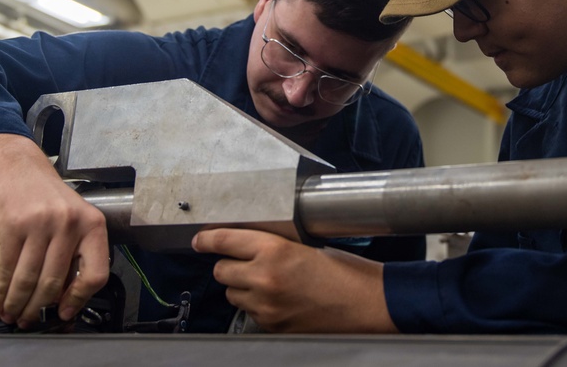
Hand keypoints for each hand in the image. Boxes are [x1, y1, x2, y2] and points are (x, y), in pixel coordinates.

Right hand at [0, 134, 109, 327]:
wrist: (21, 169)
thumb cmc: (50, 200)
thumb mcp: (75, 221)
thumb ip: (75, 254)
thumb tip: (64, 300)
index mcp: (93, 226)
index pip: (95, 274)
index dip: (79, 299)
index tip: (64, 313)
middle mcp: (70, 224)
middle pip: (55, 281)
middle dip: (38, 309)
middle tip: (28, 321)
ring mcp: (41, 224)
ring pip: (29, 278)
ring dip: (17, 304)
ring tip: (11, 316)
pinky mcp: (13, 226)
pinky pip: (6, 268)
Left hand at [192, 228, 396, 332]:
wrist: (366, 305)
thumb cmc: (345, 273)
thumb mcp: (306, 246)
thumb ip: (273, 246)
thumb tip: (246, 246)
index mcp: (274, 250)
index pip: (225, 240)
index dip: (207, 239)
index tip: (200, 240)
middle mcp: (264, 278)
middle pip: (221, 270)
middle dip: (230, 264)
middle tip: (246, 261)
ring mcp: (266, 306)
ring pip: (232, 294)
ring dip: (242, 286)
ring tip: (268, 282)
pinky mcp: (271, 325)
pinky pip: (249, 313)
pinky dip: (257, 305)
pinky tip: (278, 300)